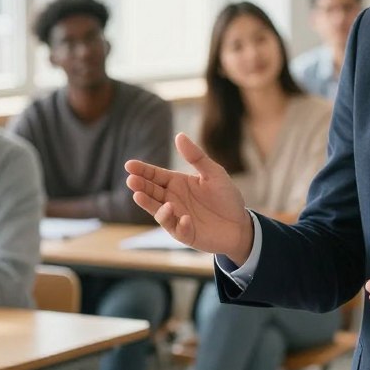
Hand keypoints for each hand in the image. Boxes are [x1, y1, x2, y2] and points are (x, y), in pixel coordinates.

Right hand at [125, 134, 253, 262]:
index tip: (129, 165)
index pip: (155, 175)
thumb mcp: (214, 173)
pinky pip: (178, 229)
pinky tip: (185, 218)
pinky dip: (179, 223)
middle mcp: (173, 200)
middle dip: (140, 186)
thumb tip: (179, 136)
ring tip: (139, 196)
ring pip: (158, 211)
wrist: (240, 225)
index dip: (142, 170)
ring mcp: (177, 217)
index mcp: (177, 183)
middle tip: (131, 180)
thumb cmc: (226, 197)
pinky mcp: (186, 234)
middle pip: (151, 192)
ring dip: (149, 205)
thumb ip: (196, 157)